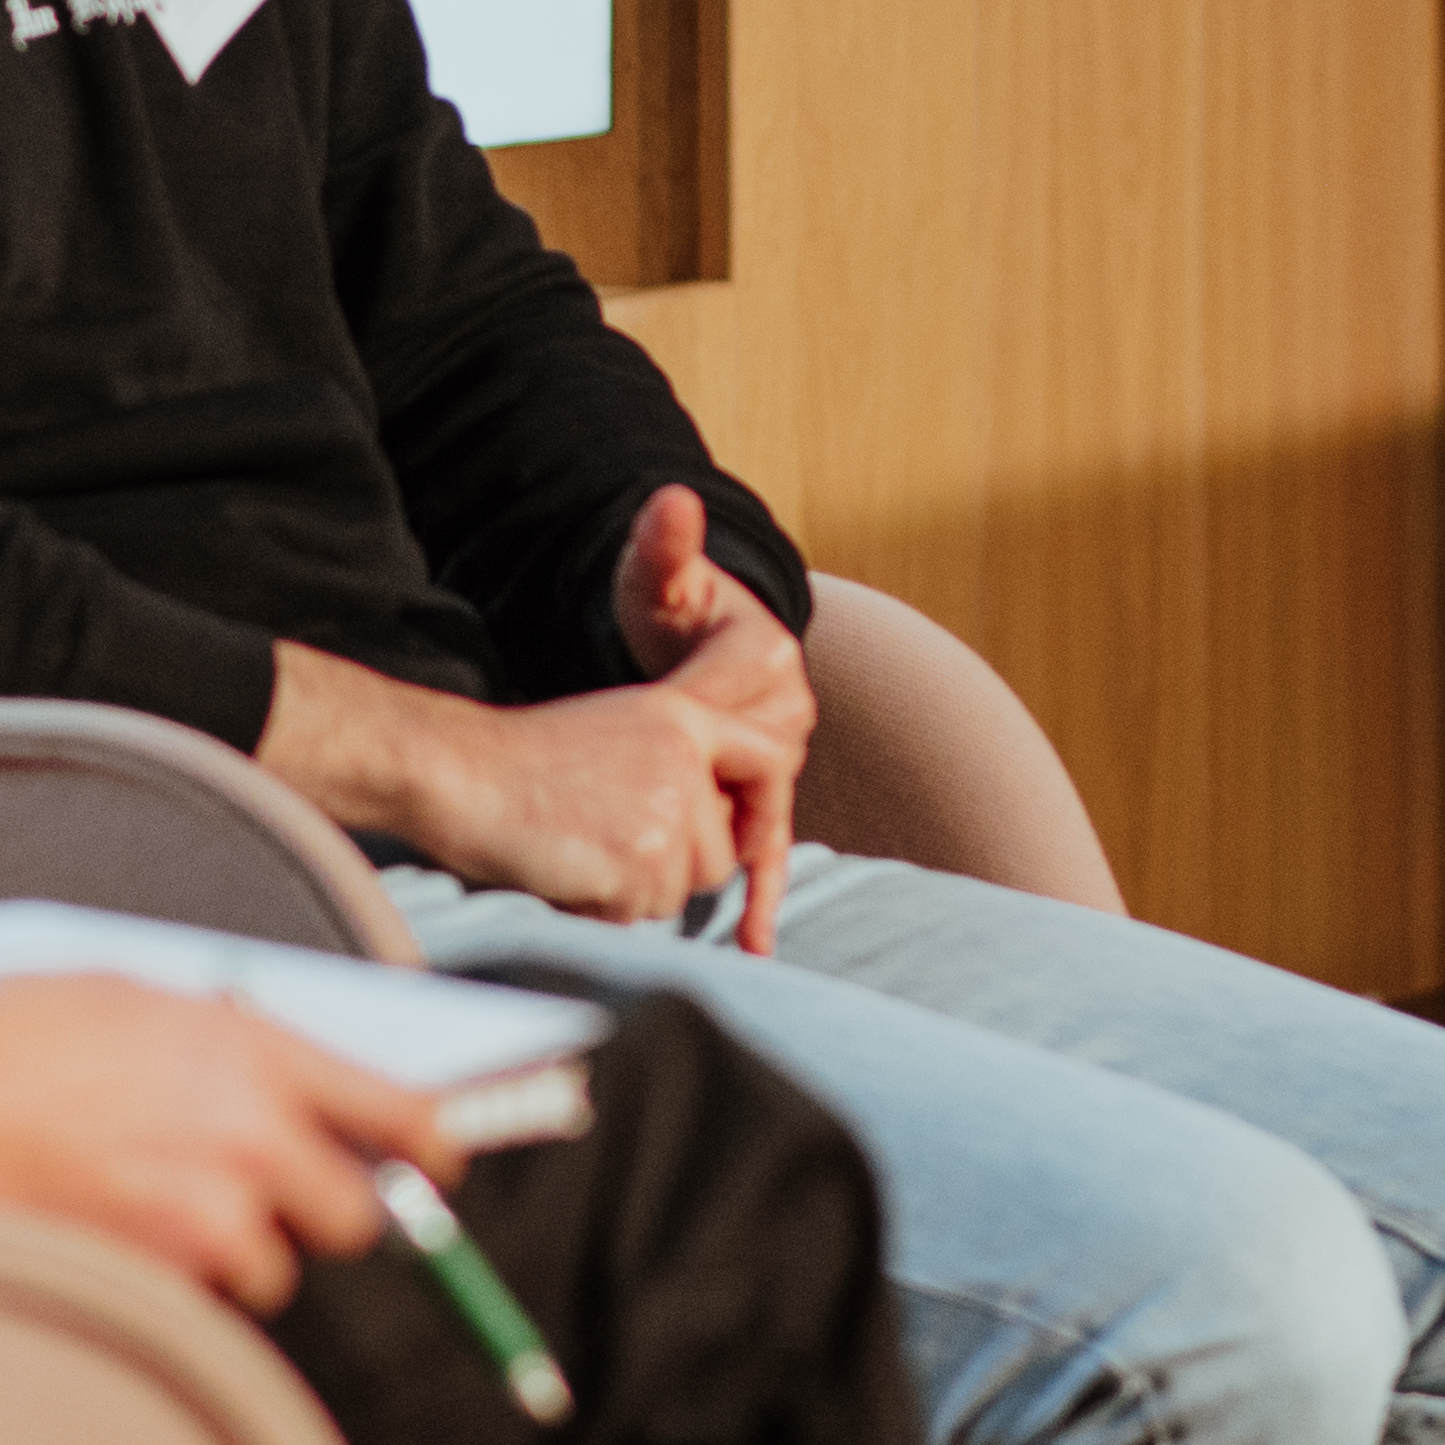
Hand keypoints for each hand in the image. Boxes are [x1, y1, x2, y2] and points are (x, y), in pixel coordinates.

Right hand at [0, 976, 452, 1316]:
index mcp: (256, 1050)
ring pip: (272, 1269)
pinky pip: (198, 1297)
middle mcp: (252, 1137)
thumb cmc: (11, 1039)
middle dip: (321, 1211)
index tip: (441, 1160)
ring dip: (235, 1252)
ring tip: (158, 1205)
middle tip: (270, 1193)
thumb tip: (290, 1079)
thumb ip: (230, 1043)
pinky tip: (116, 1230)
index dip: (434, 1144)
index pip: (400, 1109)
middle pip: (354, 1214)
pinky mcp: (160, 1278)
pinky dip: (172, 1280)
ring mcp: (208, 1217)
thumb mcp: (142, 999)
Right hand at [259, 619, 803, 950]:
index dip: (766, 821)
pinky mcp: (638, 862)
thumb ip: (678, 769)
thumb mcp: (619, 732)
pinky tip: (562, 868)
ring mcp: (666, 813)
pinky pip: (637, 916)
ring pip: (679, 894)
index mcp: (685, 720)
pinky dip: (600, 909)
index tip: (745, 853)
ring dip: (631, 892)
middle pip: (720, 857)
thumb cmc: (521, 762)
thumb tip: (723, 841)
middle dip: (671, 871)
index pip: (770, 765)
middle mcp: (686, 762)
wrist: (458, 772)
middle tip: (602, 840)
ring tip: (577, 847)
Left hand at [610, 488, 810, 948]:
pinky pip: (767, 845)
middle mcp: (788, 707)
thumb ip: (665, 546)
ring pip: (761, 819)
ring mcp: (779, 754)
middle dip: (730, 827)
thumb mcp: (656, 575)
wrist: (679, 626)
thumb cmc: (663, 601)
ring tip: (733, 935)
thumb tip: (672, 501)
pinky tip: (752, 943)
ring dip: (747, 874)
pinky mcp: (759, 791)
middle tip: (694, 879)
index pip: (747, 715)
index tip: (696, 796)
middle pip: (758, 780)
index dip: (718, 759)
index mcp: (769, 655)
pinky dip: (761, 894)